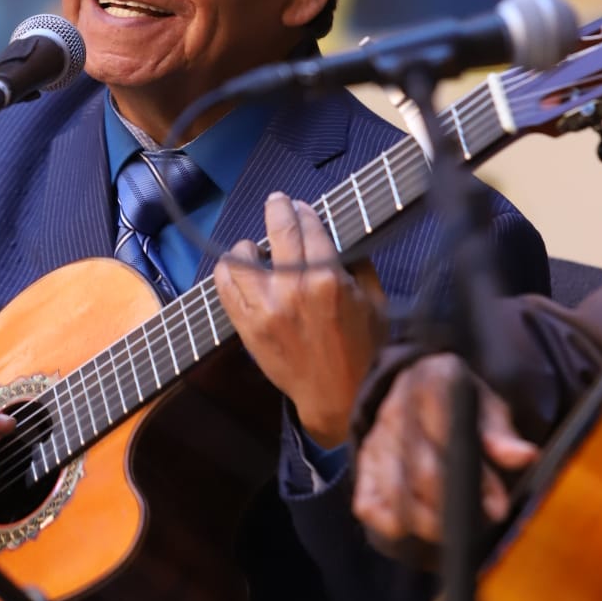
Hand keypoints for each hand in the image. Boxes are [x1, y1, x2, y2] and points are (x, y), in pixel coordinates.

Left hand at [214, 191, 384, 447]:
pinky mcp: (248, 328)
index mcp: (329, 279)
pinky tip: (235, 268)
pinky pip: (225, 289)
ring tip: (253, 247)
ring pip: (242, 258)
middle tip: (277, 202)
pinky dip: (226, 272)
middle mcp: (294, 288)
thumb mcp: (376, 302)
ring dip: (247, 245)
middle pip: (278, 231)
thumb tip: (343, 237)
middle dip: (278, 208)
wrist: (339, 398)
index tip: (300, 206)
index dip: (304, 210)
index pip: (310, 227)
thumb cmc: (363, 350)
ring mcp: (266, 309)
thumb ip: (360, 265)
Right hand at [352, 352, 537, 545]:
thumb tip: (525, 456)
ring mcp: (376, 435)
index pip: (449, 435)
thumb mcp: (487, 407)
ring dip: (427, 522)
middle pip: (423, 471)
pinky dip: (389, 524)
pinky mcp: (364, 462)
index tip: (497, 505)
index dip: (475, 477)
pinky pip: (367, 503)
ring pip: (395, 492)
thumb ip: (502, 434)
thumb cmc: (460, 403)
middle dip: (455, 507)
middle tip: (481, 523)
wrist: (417, 386)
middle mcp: (397, 406)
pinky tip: (416, 528)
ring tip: (453, 533)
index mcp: (431, 381)